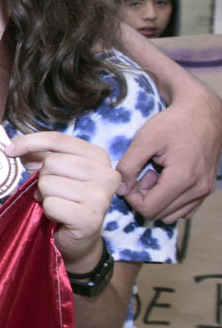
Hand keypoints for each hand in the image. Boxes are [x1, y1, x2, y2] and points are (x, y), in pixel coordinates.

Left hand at [8, 132, 118, 268]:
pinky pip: (51, 204)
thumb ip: (38, 157)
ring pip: (48, 183)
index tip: (9, 149)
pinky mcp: (91, 217)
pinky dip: (48, 211)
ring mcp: (101, 196)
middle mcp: (106, 173)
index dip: (29, 142)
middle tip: (52, 193)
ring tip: (58, 205)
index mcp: (98, 156)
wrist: (78, 240)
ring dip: (45, 196)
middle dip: (42, 179)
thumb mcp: (53, 173)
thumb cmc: (65, 201)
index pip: (58, 139)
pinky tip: (60, 217)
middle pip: (51, 162)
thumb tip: (15, 146)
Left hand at [116, 89, 221, 221]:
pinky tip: (167, 179)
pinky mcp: (207, 189)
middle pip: (159, 214)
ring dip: (157, 199)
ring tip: (156, 175)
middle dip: (144, 197)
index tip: (131, 178)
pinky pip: (184, 210)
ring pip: (171, 214)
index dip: (132, 198)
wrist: (203, 113)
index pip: (148, 209)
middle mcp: (198, 190)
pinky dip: (171, 200)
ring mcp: (205, 191)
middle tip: (144, 173)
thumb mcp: (144, 140)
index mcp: (182, 179)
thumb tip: (121, 190)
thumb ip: (128, 166)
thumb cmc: (172, 123)